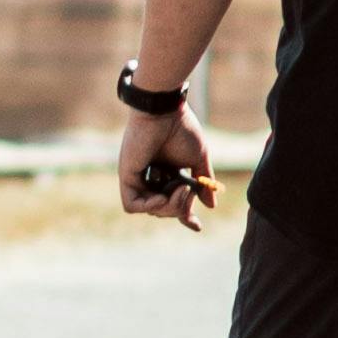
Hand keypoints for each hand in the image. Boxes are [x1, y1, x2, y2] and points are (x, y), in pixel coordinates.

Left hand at [117, 103, 215, 226]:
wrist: (165, 112)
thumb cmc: (181, 129)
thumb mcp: (198, 159)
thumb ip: (203, 182)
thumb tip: (210, 205)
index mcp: (168, 174)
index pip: (173, 202)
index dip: (185, 216)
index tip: (197, 226)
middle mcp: (151, 178)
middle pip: (165, 210)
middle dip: (181, 207)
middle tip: (189, 190)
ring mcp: (138, 178)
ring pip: (152, 209)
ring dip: (170, 206)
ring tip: (180, 188)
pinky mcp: (126, 176)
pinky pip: (131, 205)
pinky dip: (149, 206)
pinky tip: (161, 197)